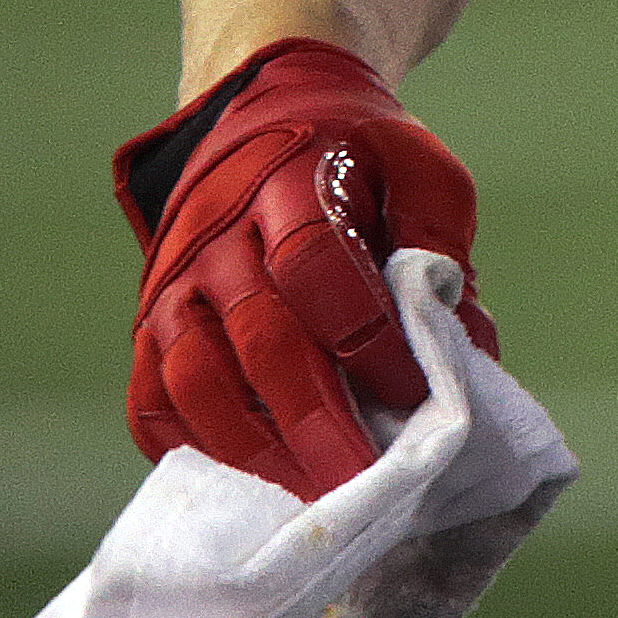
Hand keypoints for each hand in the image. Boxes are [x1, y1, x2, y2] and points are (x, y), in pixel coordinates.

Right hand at [116, 37, 495, 497]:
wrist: (263, 117)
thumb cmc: (360, 159)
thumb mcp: (420, 171)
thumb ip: (439, 248)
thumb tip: (467, 349)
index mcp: (292, 180)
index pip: (316, 264)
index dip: (365, 335)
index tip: (416, 391)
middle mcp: (219, 235)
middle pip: (259, 335)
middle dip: (311, 417)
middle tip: (359, 480)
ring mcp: (174, 284)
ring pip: (195, 377)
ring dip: (251, 448)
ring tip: (307, 500)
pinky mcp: (149, 327)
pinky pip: (152, 399)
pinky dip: (193, 448)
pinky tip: (244, 484)